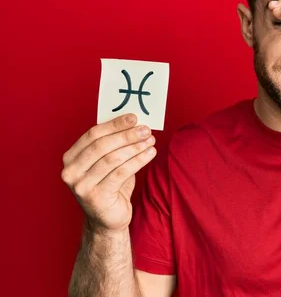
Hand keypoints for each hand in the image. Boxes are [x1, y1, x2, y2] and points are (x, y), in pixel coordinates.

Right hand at [61, 114, 155, 232]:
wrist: (107, 220)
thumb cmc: (111, 186)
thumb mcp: (109, 163)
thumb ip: (114, 144)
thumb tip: (134, 122)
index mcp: (71, 158)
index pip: (93, 134)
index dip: (114, 124)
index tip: (134, 117)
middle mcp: (70, 171)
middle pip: (102, 145)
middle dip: (126, 135)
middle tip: (145, 129)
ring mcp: (81, 186)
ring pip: (112, 159)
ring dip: (135, 147)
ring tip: (151, 140)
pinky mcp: (95, 196)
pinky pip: (121, 173)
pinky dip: (138, 160)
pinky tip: (150, 153)